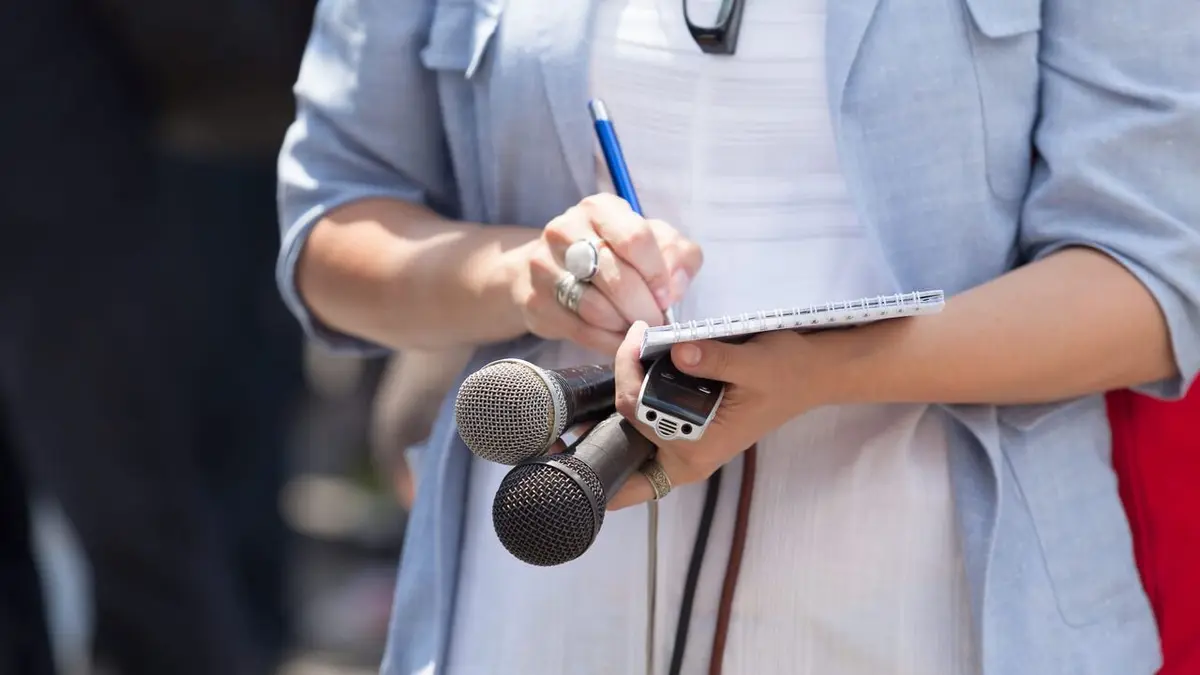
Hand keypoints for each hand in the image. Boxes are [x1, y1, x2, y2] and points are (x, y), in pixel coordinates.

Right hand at [509, 194, 701, 354]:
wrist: (551, 270)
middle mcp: (566, 230)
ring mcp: (544, 266)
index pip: (635, 239)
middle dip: (644, 308)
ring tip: (635, 327)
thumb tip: (675, 284)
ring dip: (624, 326)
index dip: (657, 274)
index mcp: (600, 209)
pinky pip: (580, 331)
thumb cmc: (613, 253)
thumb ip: (678, 255)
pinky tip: (618, 338)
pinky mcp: (535, 301)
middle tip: (656, 322)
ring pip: (596, 308)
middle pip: (616, 278)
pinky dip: (607, 341)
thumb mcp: (653, 242)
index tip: (666, 296)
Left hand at [608, 322, 824, 508]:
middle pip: (626, 427)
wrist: (810, 376)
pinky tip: (643, 366)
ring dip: (628, 392)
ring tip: (638, 348)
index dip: (627, 374)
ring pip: (632, 432)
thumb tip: (679, 352)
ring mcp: (685, 450)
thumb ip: (715, 360)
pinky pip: (647, 427)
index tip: (638, 335)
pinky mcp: (687, 435)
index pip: (638, 413)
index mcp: (698, 449)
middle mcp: (686, 459)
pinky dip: (639, 399)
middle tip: (637, 338)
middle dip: (622, 384)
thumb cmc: (785, 372)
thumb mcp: (753, 363)